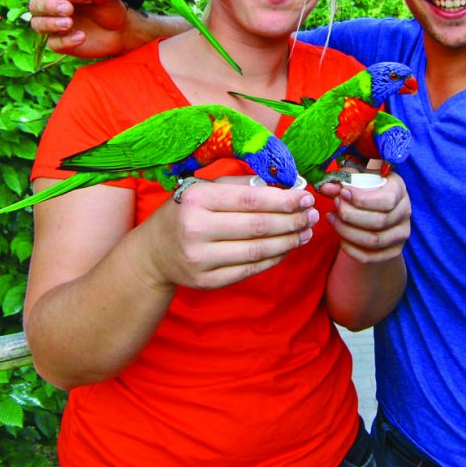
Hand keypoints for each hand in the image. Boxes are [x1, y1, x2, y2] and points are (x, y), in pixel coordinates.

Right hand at [27, 0, 131, 58]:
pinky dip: (65, 41)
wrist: (120, 32)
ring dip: (51, 23)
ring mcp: (55, 26)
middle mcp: (53, 7)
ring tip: (69, 23)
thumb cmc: (110, 9)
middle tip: (68, 9)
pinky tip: (81, 37)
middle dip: (49, 6)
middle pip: (36, 5)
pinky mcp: (60, 43)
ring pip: (37, 24)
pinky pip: (53, 43)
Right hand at [135, 181, 319, 290]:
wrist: (153, 253)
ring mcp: (200, 259)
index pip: (250, 200)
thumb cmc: (186, 212)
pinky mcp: (206, 281)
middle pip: (257, 226)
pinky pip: (250, 269)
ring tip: (305, 232)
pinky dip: (273, 258)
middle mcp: (196, 229)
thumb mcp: (205, 189)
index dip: (283, 199)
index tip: (305, 197)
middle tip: (312, 215)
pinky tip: (286, 248)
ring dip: (288, 241)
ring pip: (257, 251)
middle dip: (291, 220)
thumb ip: (242, 185)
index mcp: (197, 199)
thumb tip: (286, 186)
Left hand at [319, 174, 410, 263]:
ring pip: (374, 241)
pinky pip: (369, 257)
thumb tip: (325, 188)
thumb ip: (340, 183)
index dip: (362, 199)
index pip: (386, 200)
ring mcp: (401, 233)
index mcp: (399, 189)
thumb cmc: (365, 190)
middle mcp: (405, 211)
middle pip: (379, 221)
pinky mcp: (393, 251)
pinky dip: (350, 249)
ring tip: (332, 219)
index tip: (342, 193)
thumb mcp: (355, 181)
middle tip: (335, 205)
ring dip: (347, 231)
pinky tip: (340, 237)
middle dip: (350, 215)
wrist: (376, 211)